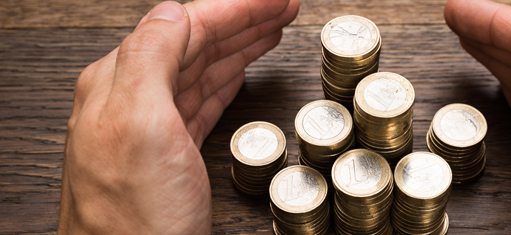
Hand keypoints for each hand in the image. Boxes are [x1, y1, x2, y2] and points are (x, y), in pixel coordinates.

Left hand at [58, 0, 297, 232]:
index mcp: (122, 82)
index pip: (185, 25)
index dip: (235, 8)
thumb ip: (151, 57)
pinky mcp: (168, 156)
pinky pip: (201, 102)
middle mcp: (132, 100)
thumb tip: (175, 9)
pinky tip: (238, 73)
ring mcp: (150, 128)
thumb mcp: (140, 125)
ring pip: (201, 71)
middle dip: (243, 21)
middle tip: (284, 9)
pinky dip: (225, 81)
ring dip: (239, 47)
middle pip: (196, 43)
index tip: (276, 1)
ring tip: (272, 32)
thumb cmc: (133, 218)